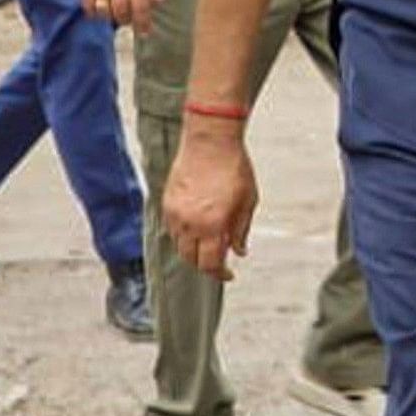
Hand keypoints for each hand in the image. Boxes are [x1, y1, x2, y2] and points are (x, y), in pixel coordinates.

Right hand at [79, 0, 162, 33]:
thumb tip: (158, 0)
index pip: (141, 7)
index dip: (144, 23)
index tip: (145, 31)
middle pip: (122, 13)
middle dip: (127, 20)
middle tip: (129, 18)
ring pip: (104, 12)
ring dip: (110, 17)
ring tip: (114, 12)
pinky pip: (88, 5)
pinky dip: (94, 11)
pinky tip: (100, 8)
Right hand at [162, 128, 258, 279]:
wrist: (211, 140)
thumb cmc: (234, 167)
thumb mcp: (248, 201)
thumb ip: (241, 230)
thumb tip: (239, 251)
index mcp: (212, 225)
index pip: (210, 264)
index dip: (220, 274)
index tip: (228, 274)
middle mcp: (190, 223)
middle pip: (191, 259)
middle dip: (205, 264)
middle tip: (219, 261)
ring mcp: (175, 212)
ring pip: (179, 245)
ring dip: (193, 250)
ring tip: (209, 243)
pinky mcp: (167, 201)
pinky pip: (172, 228)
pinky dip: (183, 235)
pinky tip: (197, 227)